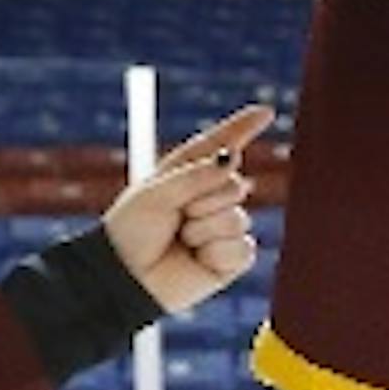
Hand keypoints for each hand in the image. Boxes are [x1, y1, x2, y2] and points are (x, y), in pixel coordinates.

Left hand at [102, 105, 272, 314]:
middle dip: (204, 201)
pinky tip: (197, 259)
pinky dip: (217, 253)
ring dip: (204, 230)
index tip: (266, 112)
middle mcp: (213, 197)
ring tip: (181, 241)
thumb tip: (233, 157)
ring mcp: (224, 227)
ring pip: (237, 218)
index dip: (245, 127)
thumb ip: (197, 174)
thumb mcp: (158, 192)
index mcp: (192, 174)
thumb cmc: (131, 231)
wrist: (122, 277)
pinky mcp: (232, 257)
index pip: (224, 145)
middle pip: (235, 185)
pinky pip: (243, 247)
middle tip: (176, 218)